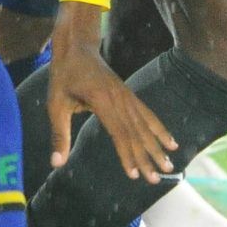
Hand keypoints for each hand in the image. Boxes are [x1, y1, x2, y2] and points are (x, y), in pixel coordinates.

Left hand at [44, 2, 177, 180]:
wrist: (77, 47)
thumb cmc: (64, 77)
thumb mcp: (55, 104)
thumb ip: (59, 135)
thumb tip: (56, 163)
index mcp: (101, 101)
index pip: (118, 133)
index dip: (127, 155)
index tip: (134, 175)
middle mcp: (119, 98)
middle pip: (136, 132)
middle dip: (147, 157)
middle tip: (157, 179)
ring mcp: (126, 96)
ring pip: (145, 125)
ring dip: (157, 146)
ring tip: (169, 166)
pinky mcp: (128, 95)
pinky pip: (147, 114)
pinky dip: (159, 129)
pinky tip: (170, 142)